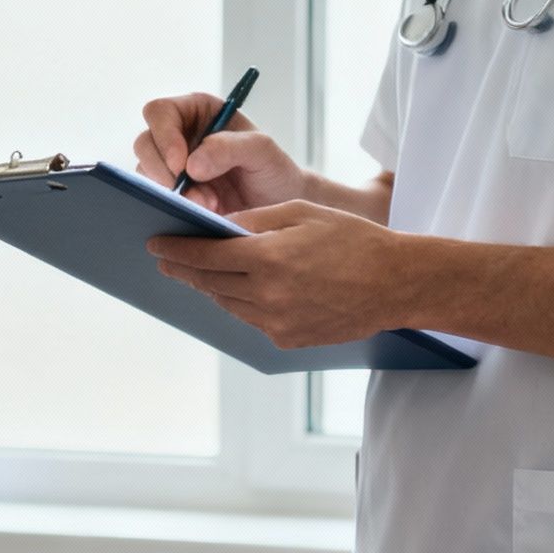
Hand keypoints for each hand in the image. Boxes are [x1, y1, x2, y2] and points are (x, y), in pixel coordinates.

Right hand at [133, 93, 308, 213]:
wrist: (276, 207)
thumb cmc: (273, 170)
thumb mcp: (263, 151)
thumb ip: (230, 148)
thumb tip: (191, 164)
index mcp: (198, 111)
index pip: (160, 112)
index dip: (163, 136)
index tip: (180, 165)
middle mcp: (178, 135)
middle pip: (144, 144)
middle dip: (164, 173)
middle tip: (193, 194)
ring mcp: (170, 166)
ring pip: (146, 175)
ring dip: (173, 194)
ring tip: (210, 205)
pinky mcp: (169, 193)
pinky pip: (154, 199)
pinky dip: (174, 208)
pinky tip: (202, 213)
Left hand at [148, 201, 420, 348]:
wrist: (397, 284)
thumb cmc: (354, 240)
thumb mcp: (303, 213)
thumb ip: (255, 220)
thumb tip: (218, 226)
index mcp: (269, 258)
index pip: (206, 255)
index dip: (177, 250)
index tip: (156, 245)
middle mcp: (267, 295)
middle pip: (210, 282)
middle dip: (185, 270)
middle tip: (167, 260)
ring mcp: (276, 322)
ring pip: (227, 303)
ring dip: (211, 288)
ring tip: (199, 274)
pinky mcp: (287, 339)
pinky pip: (251, 319)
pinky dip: (241, 303)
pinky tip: (239, 291)